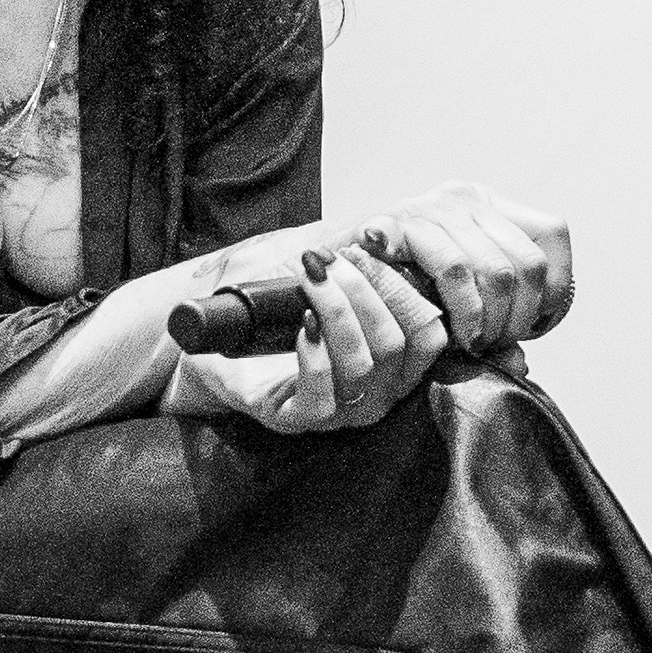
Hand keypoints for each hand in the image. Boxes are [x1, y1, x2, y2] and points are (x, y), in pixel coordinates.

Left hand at [175, 236, 446, 432]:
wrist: (222, 347)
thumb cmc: (278, 315)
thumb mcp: (324, 282)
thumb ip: (356, 262)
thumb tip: (378, 232)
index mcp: (395, 362)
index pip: (429, 334)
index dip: (403, 290)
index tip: (367, 251)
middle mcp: (377, 393)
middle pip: (394, 345)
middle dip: (363, 293)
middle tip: (329, 263)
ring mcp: (341, 412)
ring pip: (361, 367)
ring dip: (337, 313)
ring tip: (312, 281)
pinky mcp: (299, 420)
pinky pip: (321, 398)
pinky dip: (314, 356)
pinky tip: (303, 326)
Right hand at [356, 181, 573, 353]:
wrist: (319, 276)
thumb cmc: (389, 293)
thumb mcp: (454, 300)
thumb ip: (489, 324)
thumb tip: (520, 362)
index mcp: (487, 206)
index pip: (551, 234)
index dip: (552, 287)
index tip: (527, 325)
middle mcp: (464, 198)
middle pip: (526, 262)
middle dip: (513, 317)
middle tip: (486, 342)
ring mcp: (432, 207)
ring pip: (493, 268)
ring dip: (484, 318)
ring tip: (465, 340)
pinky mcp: (401, 223)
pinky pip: (451, 267)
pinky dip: (458, 306)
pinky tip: (445, 326)